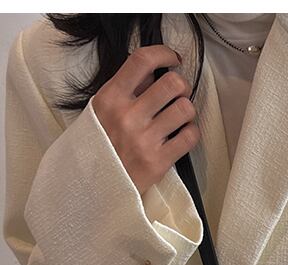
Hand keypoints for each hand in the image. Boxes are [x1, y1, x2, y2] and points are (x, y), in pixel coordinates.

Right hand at [91, 44, 198, 195]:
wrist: (93, 186)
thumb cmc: (100, 146)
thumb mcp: (100, 112)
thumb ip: (126, 91)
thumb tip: (154, 73)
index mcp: (110, 98)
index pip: (142, 61)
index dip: (164, 54)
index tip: (173, 59)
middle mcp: (128, 116)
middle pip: (172, 84)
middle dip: (182, 85)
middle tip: (178, 94)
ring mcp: (144, 140)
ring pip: (185, 109)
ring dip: (188, 110)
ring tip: (179, 117)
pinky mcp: (159, 162)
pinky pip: (190, 137)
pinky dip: (192, 132)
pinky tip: (183, 134)